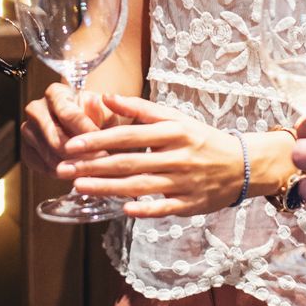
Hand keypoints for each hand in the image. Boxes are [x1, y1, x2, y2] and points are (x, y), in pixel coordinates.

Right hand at [20, 82, 113, 177]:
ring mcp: (27, 130)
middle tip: (100, 165)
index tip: (105, 147)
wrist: (83, 129)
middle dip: (80, 154)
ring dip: (72, 166)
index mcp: (54, 93)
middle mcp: (36, 109)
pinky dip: (62, 172)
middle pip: (56, 138)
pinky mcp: (26, 150)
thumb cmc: (98, 117)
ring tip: (93, 171)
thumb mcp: (105, 111)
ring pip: (50, 155)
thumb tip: (96, 102)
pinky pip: (43, 166)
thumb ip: (103, 110)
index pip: (69, 115)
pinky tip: (78, 173)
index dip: (88, 133)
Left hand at [64, 94, 243, 217]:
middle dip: (93, 166)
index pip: (128, 134)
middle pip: (129, 161)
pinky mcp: (190, 203)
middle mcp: (177, 155)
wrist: (242, 165)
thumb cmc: (201, 139)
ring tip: (80, 187)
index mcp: (173, 131)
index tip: (72, 144)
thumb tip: (106, 96)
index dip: (98, 139)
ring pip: (141, 185)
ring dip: (108, 187)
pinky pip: (164, 208)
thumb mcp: (175, 118)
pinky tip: (123, 209)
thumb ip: (140, 108)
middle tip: (63, 169)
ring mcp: (184, 181)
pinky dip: (145, 209)